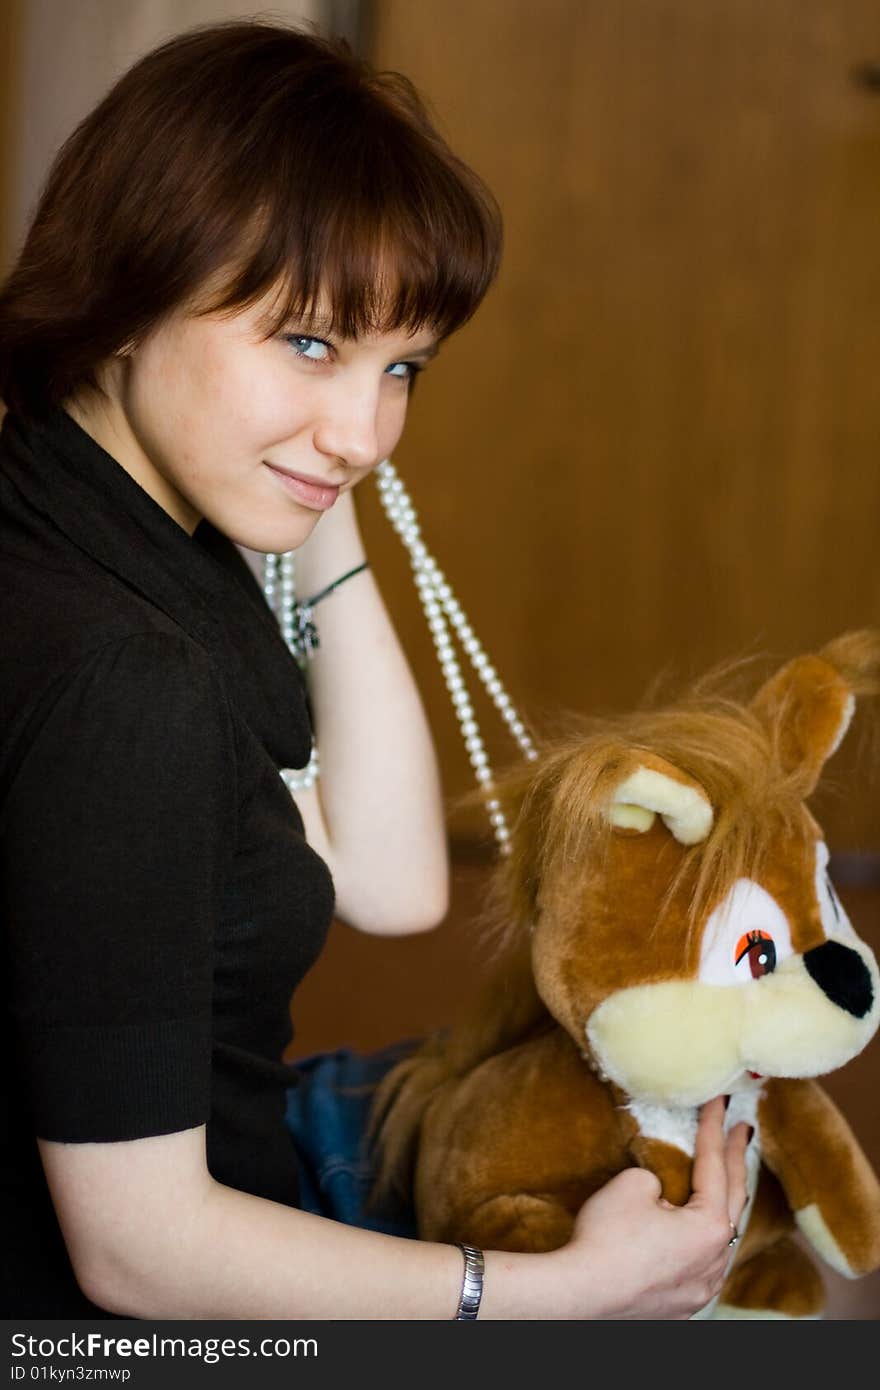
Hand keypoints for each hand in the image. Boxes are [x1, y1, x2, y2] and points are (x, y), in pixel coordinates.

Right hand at [554, 1096, 749, 1318]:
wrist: (580, 1294)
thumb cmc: (608, 1237)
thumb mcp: (633, 1185)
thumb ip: (658, 1180)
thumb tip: (661, 1196)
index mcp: (710, 1227)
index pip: (715, 1165)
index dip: (713, 1128)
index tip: (720, 1101)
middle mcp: (715, 1261)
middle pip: (732, 1202)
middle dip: (737, 1161)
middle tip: (742, 1130)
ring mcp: (700, 1288)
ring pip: (720, 1238)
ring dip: (722, 1204)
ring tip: (726, 1179)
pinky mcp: (679, 1304)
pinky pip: (700, 1263)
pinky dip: (702, 1238)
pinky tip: (694, 1231)